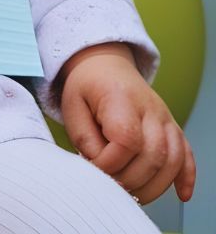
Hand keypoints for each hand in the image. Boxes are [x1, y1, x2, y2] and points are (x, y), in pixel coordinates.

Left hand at [60, 42, 195, 203]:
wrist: (105, 66)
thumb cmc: (87, 88)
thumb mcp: (72, 107)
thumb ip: (84, 139)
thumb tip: (101, 169)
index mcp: (121, 97)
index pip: (126, 140)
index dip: (111, 162)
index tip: (94, 167)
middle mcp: (150, 108)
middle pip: (153, 155)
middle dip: (131, 179)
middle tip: (111, 186)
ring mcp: (165, 118)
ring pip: (173, 160)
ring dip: (155, 186)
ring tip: (133, 195)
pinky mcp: (173, 128)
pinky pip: (187, 155)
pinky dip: (186, 177)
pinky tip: (181, 195)